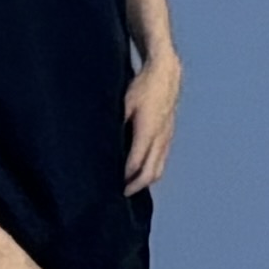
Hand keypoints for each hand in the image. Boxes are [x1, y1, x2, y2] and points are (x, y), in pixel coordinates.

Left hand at [121, 50, 179, 194]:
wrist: (166, 73)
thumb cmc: (142, 86)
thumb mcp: (123, 103)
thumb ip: (115, 123)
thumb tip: (100, 142)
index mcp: (148, 130)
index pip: (136, 161)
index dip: (124, 177)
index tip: (109, 186)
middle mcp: (161, 136)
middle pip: (151, 171)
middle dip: (135, 185)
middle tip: (118, 195)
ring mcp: (167, 137)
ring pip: (159, 168)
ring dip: (144, 181)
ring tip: (128, 188)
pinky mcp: (169, 135)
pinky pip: (161, 160)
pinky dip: (151, 171)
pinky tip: (139, 173)